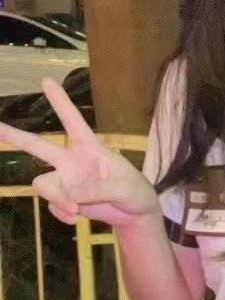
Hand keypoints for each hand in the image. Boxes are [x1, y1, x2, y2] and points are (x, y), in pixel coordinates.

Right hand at [0, 77, 159, 228]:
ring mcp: (66, 181)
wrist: (133, 215)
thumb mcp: (124, 188)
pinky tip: (77, 218)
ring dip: (57, 199)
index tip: (46, 81)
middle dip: (15, 136)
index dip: (60, 102)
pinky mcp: (64, 199)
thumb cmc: (134, 192)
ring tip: (76, 211)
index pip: (73, 121)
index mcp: (89, 148)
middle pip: (38, 146)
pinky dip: (61, 214)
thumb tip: (71, 196)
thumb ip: (99, 190)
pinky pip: (52, 205)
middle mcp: (72, 161)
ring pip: (43, 184)